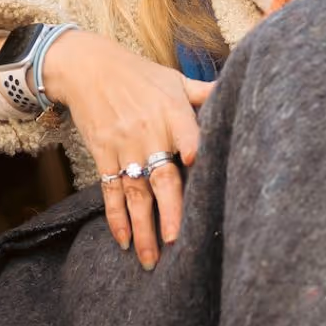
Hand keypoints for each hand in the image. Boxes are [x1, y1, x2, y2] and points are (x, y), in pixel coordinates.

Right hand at [39, 29, 214, 268]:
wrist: (87, 67)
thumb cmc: (138, 74)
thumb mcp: (173, 78)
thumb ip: (203, 93)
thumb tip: (237, 93)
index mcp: (172, 111)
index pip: (187, 133)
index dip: (194, 150)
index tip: (198, 167)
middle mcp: (148, 131)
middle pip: (161, 176)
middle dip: (170, 211)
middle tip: (176, 243)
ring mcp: (124, 146)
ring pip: (135, 192)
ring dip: (142, 227)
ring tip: (150, 259)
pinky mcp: (103, 154)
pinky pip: (110, 190)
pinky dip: (116, 216)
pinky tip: (123, 240)